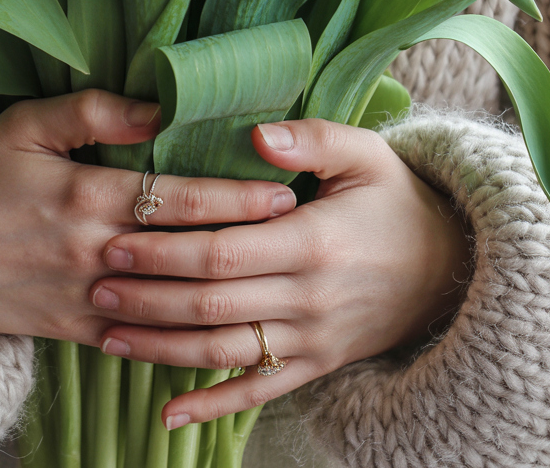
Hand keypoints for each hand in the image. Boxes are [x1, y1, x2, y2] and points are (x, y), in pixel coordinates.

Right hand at [0, 90, 296, 343]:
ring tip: (273, 282)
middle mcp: (94, 253)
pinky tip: (219, 334)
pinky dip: (180, 341)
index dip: (236, 196)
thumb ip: (93, 111)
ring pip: (171, 305)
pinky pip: (137, 343)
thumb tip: (157, 108)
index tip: (283, 192)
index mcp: (87, 197)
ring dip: (226, 294)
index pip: (181, 199)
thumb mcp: (25, 125)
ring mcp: (84, 299)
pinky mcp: (70, 330)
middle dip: (248, 245)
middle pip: (187, 252)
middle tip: (301, 236)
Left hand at [91, 119, 472, 427]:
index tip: (117, 238)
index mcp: (313, 240)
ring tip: (107, 337)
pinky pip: (257, 393)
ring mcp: (312, 340)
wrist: (454, 269)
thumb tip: (255, 133)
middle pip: (212, 304)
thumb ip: (311, 137)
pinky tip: (166, 415)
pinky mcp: (315, 366)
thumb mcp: (366, 153)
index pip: (223, 250)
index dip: (166, 249)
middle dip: (148, 297)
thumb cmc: (399, 200)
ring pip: (224, 354)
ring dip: (161, 349)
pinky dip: (211, 407)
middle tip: (96, 284)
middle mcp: (308, 298)